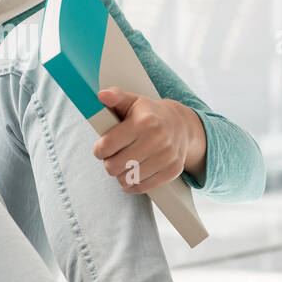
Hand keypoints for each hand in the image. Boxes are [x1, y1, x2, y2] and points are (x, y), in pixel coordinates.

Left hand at [91, 88, 206, 194]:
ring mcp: (167, 156)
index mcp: (144, 121)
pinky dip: (133, 184)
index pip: (107, 146)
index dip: (99, 150)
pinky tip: (133, 174)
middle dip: (109, 163)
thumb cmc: (150, 114)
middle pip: (114, 166)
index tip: (102, 148)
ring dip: (121, 175)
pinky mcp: (172, 170)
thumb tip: (102, 95)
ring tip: (125, 164)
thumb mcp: (133, 101)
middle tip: (114, 156)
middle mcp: (157, 139)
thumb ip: (116, 97)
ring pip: (127, 179)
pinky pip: (142, 187)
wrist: (182, 125)